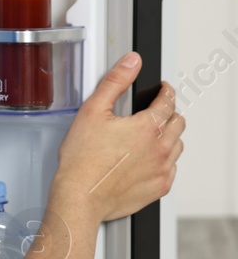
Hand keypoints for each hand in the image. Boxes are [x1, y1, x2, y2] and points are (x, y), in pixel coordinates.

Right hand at [53, 52, 182, 222]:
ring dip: (169, 137)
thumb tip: (131, 62)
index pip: (167, 101)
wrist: (81, 196)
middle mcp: (160, 148)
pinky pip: (172, 169)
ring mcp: (162, 169)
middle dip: (170, 113)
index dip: (165, 91)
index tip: (163, 89)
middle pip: (178, 123)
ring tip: (152, 136)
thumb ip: (115, 81)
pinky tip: (148, 159)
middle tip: (158, 112)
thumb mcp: (92, 111)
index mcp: (147, 127)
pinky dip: (164, 160)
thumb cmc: (82, 160)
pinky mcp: (159, 187)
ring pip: (178, 146)